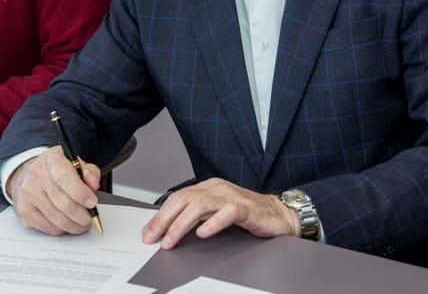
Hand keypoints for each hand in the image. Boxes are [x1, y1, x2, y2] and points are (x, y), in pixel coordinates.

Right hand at [6, 146, 100, 235]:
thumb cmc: (57, 171)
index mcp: (51, 159)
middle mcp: (36, 174)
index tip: (92, 202)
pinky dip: (62, 229)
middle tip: (90, 218)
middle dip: (82, 215)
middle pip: (63, 202)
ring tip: (82, 224)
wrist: (30, 176)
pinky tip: (67, 224)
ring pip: (57, 219)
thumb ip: (89, 172)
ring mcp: (28, 193)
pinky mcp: (24, 210)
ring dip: (74, 225)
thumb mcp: (76, 165)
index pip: (63, 176)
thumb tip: (93, 184)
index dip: (80, 192)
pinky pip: (48, 227)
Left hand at [141, 178, 298, 248]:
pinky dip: (213, 223)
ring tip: (171, 239)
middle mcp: (217, 188)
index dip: (160, 215)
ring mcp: (231, 196)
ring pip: (200, 205)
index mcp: (208, 188)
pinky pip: (227, 213)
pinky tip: (202, 233)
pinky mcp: (245, 207)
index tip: (148, 232)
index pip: (177, 198)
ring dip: (182, 224)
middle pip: (184, 199)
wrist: (279, 214)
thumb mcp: (217, 213)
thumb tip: (170, 230)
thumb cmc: (248, 214)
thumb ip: (197, 217)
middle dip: (164, 220)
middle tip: (152, 237)